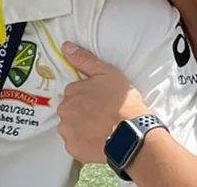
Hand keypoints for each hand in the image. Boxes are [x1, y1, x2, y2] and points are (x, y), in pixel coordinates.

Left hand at [57, 42, 150, 163]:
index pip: (74, 91)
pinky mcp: (73, 149)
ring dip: (82, 127)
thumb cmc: (122, 103)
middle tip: (102, 115)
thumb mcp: (107, 73)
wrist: (131, 135)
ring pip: (71, 127)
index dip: (88, 95)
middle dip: (82, 111)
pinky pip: (76, 144)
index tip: (100, 100)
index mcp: (71, 91)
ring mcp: (68, 131)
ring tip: (102, 129)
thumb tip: (65, 47)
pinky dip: (85, 143)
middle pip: (71, 110)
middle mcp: (65, 111)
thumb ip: (84, 60)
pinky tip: (99, 140)